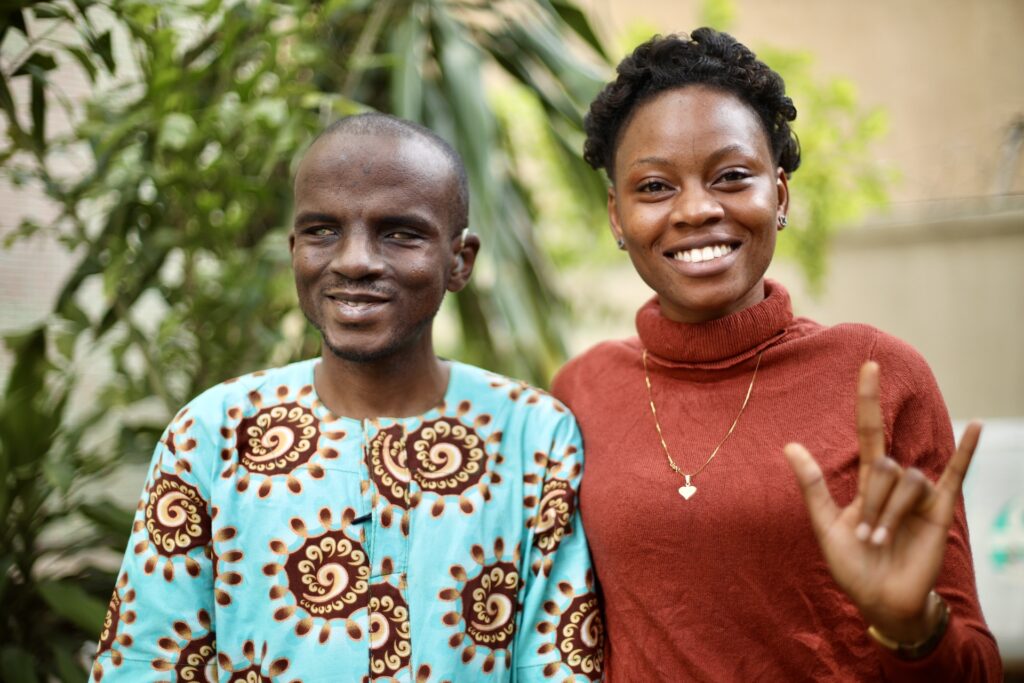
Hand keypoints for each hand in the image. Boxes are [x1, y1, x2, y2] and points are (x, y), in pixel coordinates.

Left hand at [783, 361, 980, 642]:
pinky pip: (955, 475)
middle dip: (871, 501)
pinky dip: (966, 451)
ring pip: (906, 481)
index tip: (869, 366)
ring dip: (890, 512)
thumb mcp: (824, 526)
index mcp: (867, 481)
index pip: (870, 431)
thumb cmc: (852, 566)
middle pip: (884, 466)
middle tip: (866, 535)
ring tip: (881, 540)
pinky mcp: (939, 511)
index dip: (868, 399)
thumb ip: (812, 486)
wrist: (881, 599)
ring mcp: (918, 496)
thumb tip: (789, 446)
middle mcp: (894, 483)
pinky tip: (977, 426)